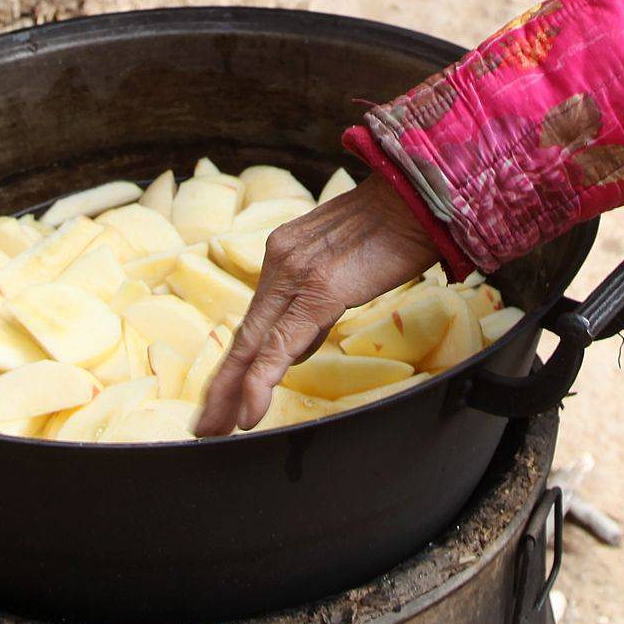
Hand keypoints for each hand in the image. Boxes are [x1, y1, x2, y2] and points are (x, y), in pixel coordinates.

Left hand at [195, 173, 439, 435]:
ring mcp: (295, 273)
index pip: (254, 318)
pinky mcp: (319, 289)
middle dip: (220, 385)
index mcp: (284, 252)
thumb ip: (315, 304)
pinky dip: (261, 382)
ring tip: (216, 429)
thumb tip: (295, 351)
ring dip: (230, 391)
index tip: (220, 395)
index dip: (235, 361)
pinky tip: (250, 413)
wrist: (421, 194)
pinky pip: (282, 345)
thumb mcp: (345, 265)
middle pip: (244, 334)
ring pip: (253, 343)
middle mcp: (280, 260)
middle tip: (202, 426)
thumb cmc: (398, 228)